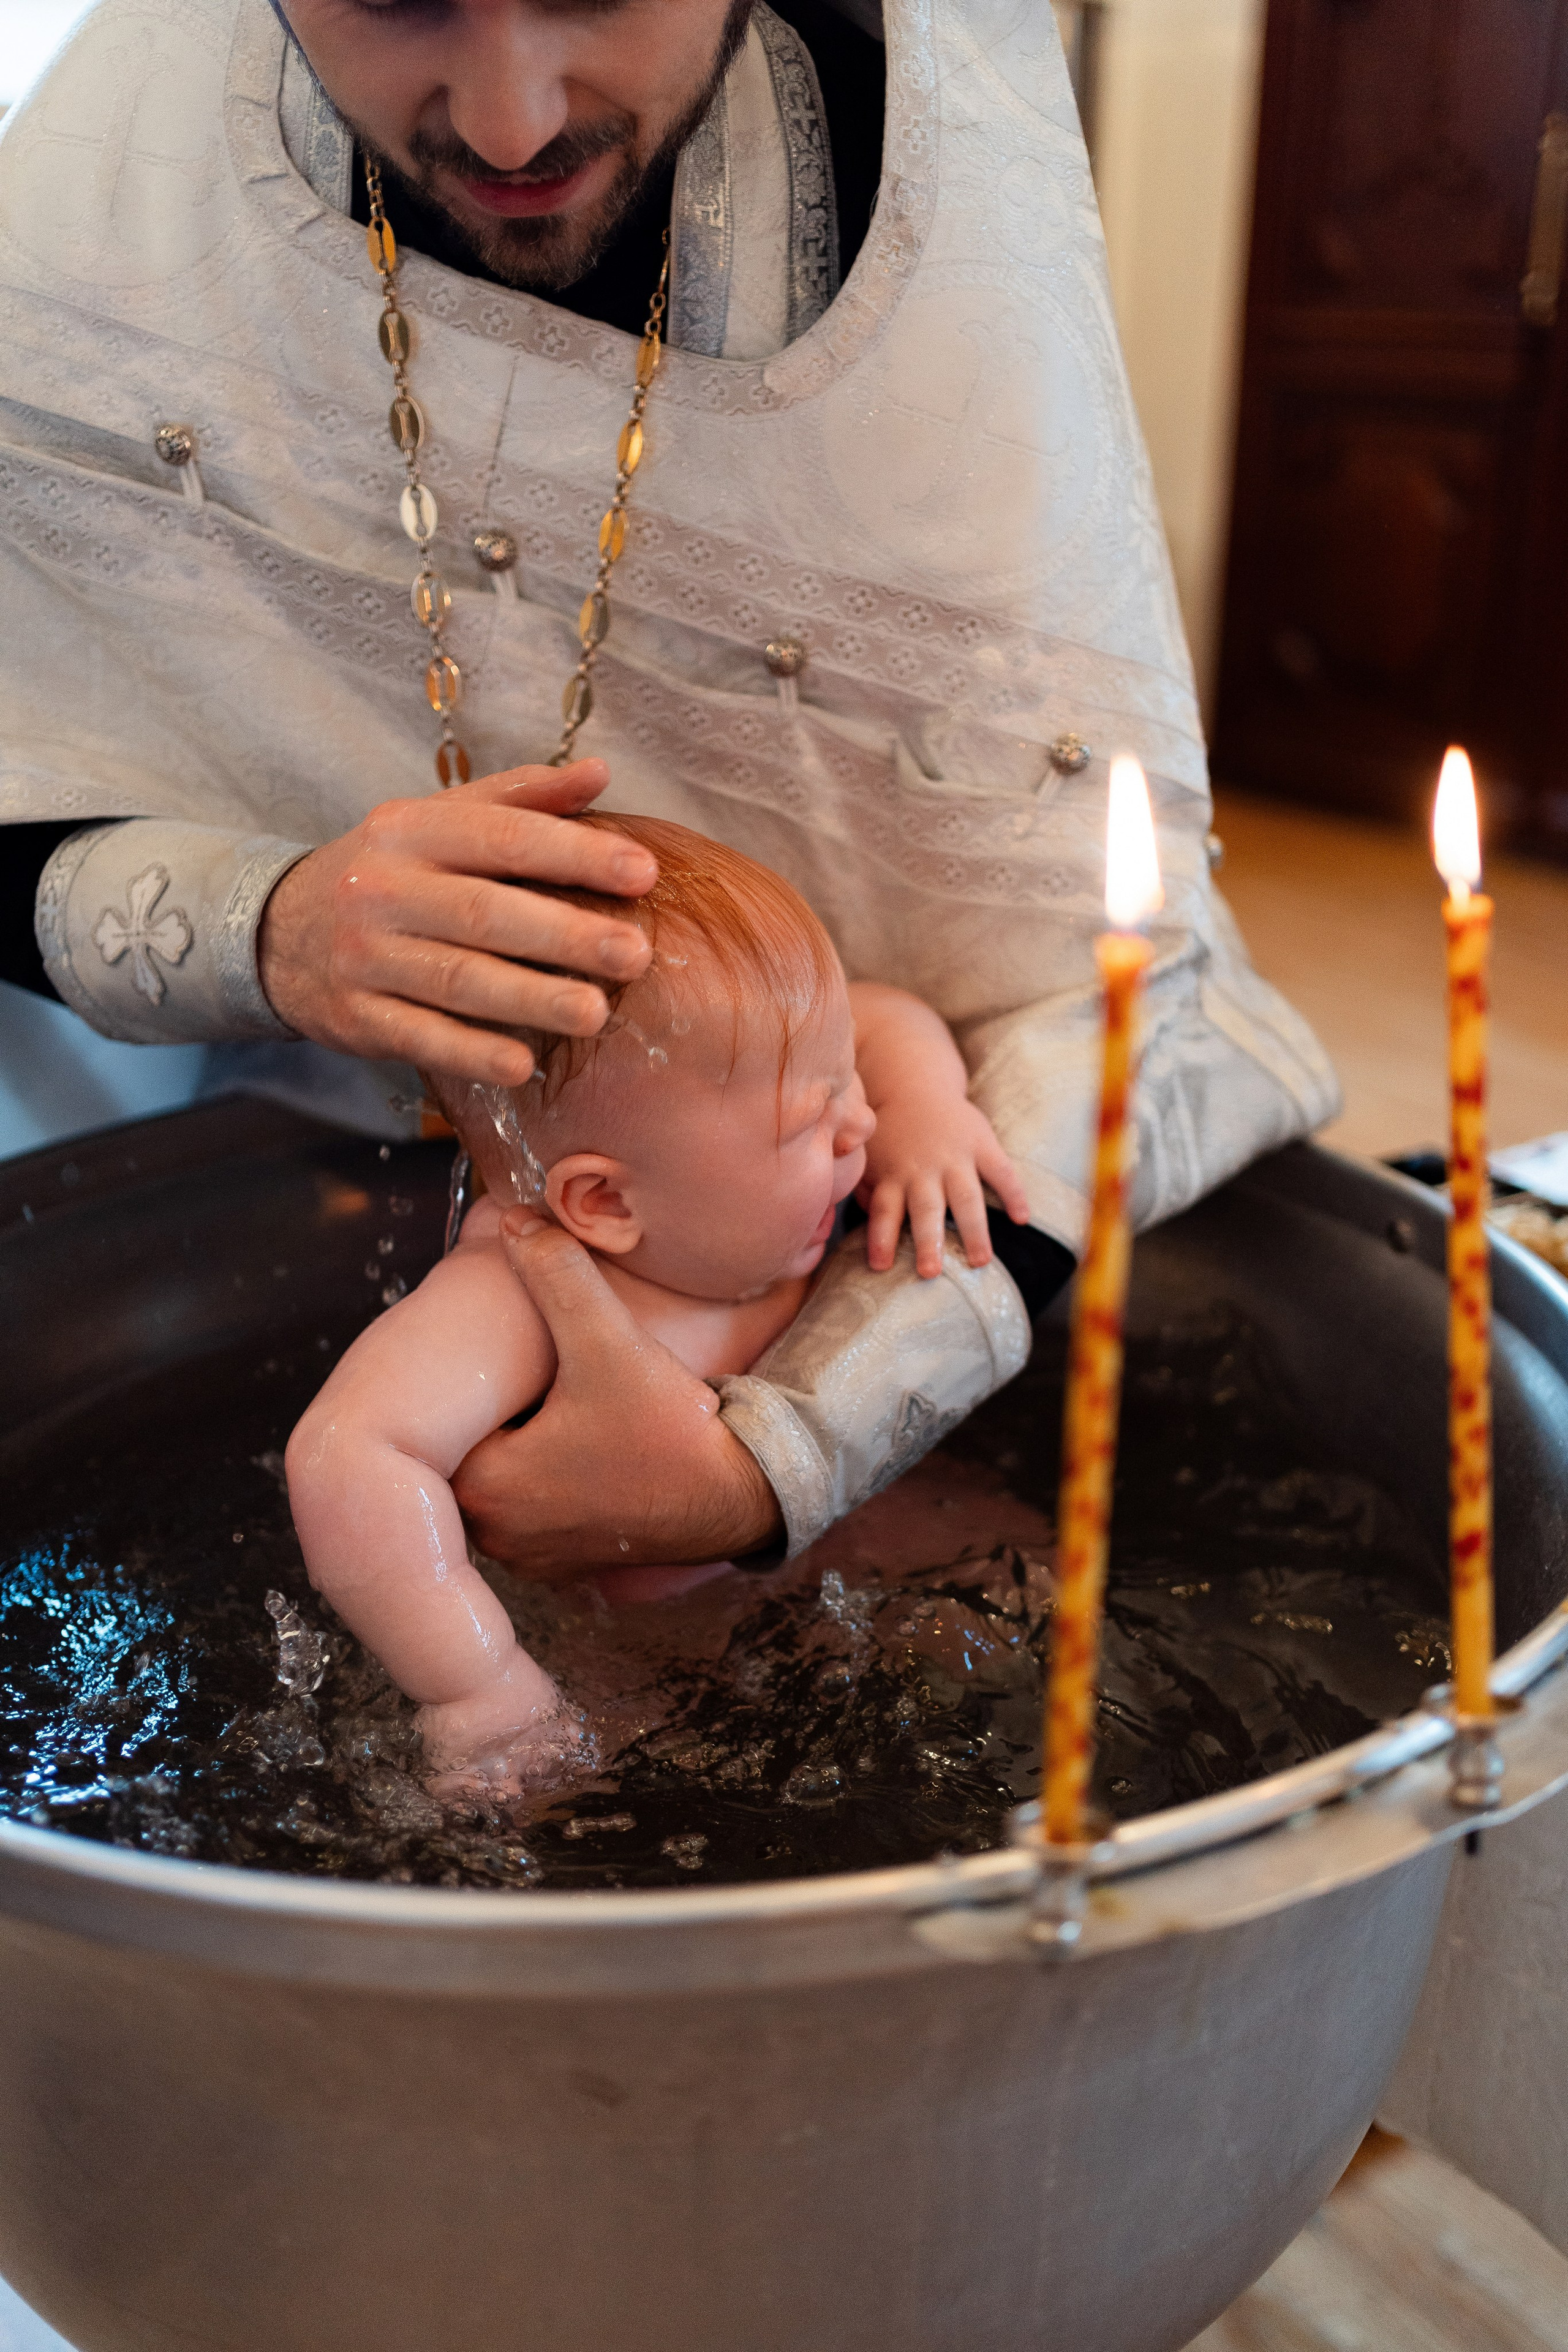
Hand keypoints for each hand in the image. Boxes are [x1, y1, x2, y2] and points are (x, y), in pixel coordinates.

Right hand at [256, 760, 657, 1087]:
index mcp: (411, 831)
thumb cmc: (389, 874)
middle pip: (486, 913)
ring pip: (459, 980)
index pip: (503, 837)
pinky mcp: (357, 1018)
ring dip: (531, 999)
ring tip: (595, 1013)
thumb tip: (599, 771)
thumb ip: (520, 798)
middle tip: (635, 954)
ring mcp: (366, 958)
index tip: (642, 872)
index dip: (575, 853)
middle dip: (565, 935)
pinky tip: (522, 1066)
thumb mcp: (438, 821)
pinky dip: (472, 1054)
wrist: (277, 933)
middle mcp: (383, 889)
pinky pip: (422, 1038)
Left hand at [451, 1212, 783, 1570]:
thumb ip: (559, 1277)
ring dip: (521, 1440)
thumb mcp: (610, 1341)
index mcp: (489, 1486)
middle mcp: (500, 1533)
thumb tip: (519, 1223)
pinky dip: (548, 1474)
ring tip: (552, 1398)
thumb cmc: (670, 1429)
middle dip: (497, 1406)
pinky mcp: (568, 1559)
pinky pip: (535, 1505)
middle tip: (526, 1370)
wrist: (745, 1493)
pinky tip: (579, 1439)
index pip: (447, 1420)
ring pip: (503, 1478)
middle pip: (471, 1446)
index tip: (500, 1357)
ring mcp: (534, 1554)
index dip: (473, 1380)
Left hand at [858, 1096, 1028, 1277]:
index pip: (884, 1210)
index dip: (881, 1238)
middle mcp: (923, 1170)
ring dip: (973, 1230)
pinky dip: (1014, 1194)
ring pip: (965, 1197)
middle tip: (930, 1272)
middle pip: (925, 1209)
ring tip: (980, 1261)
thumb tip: (868, 1221)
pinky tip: (1022, 1219)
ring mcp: (954, 1157)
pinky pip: (1001, 1171)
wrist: (914, 1086)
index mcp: (893, 1175)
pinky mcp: (981, 1144)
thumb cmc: (888, 1135)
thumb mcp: (868, 1158)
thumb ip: (867, 1190)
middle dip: (928, 1240)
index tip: (881, 1266)